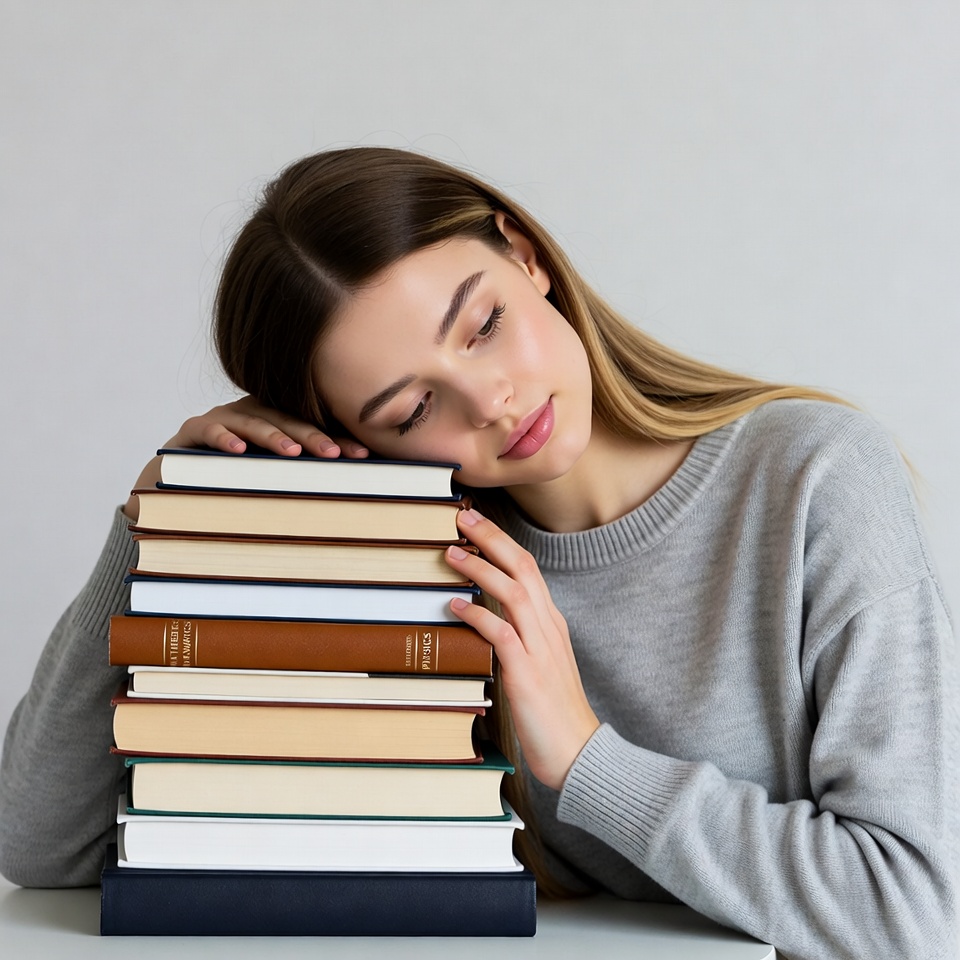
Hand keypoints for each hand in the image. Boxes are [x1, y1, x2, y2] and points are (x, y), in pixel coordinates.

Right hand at [123, 396, 367, 520]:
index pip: (312, 427)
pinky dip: (223, 438)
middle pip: (288, 421)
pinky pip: (209, 429)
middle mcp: (252, 414)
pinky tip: (239, 451)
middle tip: (335, 454)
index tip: (364, 455)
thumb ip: (300, 482)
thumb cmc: (231, 484)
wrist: (173, 484)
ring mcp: (222, 419)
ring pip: (253, 422)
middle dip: (314, 437)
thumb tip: (348, 505)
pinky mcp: (192, 430)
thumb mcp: (270, 482)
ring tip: (293, 452)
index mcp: (276, 423)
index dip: (337, 439)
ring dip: (275, 436)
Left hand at [445, 508, 599, 790]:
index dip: (502, 543)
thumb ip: (518, 635)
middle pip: (523, 568)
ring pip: (513, 593)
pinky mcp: (528, 674)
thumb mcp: (539, 663)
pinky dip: (478, 615)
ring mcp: (540, 649)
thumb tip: (482, 615)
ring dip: (481, 569)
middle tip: (462, 519)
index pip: (528, 569)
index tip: (476, 525)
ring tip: (452, 554)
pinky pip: (502, 635)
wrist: (579, 753)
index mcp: (551, 623)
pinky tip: (456, 607)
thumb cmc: (553, 711)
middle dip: (492, 539)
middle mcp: (548, 628)